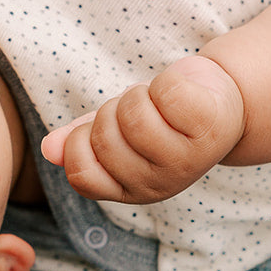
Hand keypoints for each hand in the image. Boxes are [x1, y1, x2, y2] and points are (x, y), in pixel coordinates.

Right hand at [41, 55, 245, 203]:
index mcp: (131, 189)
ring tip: (160, 103)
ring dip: (141, 94)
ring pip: (133, 114)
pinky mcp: (209, 129)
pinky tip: (184, 94)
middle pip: (104, 137)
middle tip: (140, 111)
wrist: (222, 101)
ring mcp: (187, 161)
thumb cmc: (163, 115)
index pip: (82, 175)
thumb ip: (79, 141)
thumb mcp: (117, 129)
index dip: (81, 141)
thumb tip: (48, 148)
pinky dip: (168, 81)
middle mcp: (158, 184)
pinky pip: (165, 92)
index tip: (104, 127)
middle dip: (113, 110)